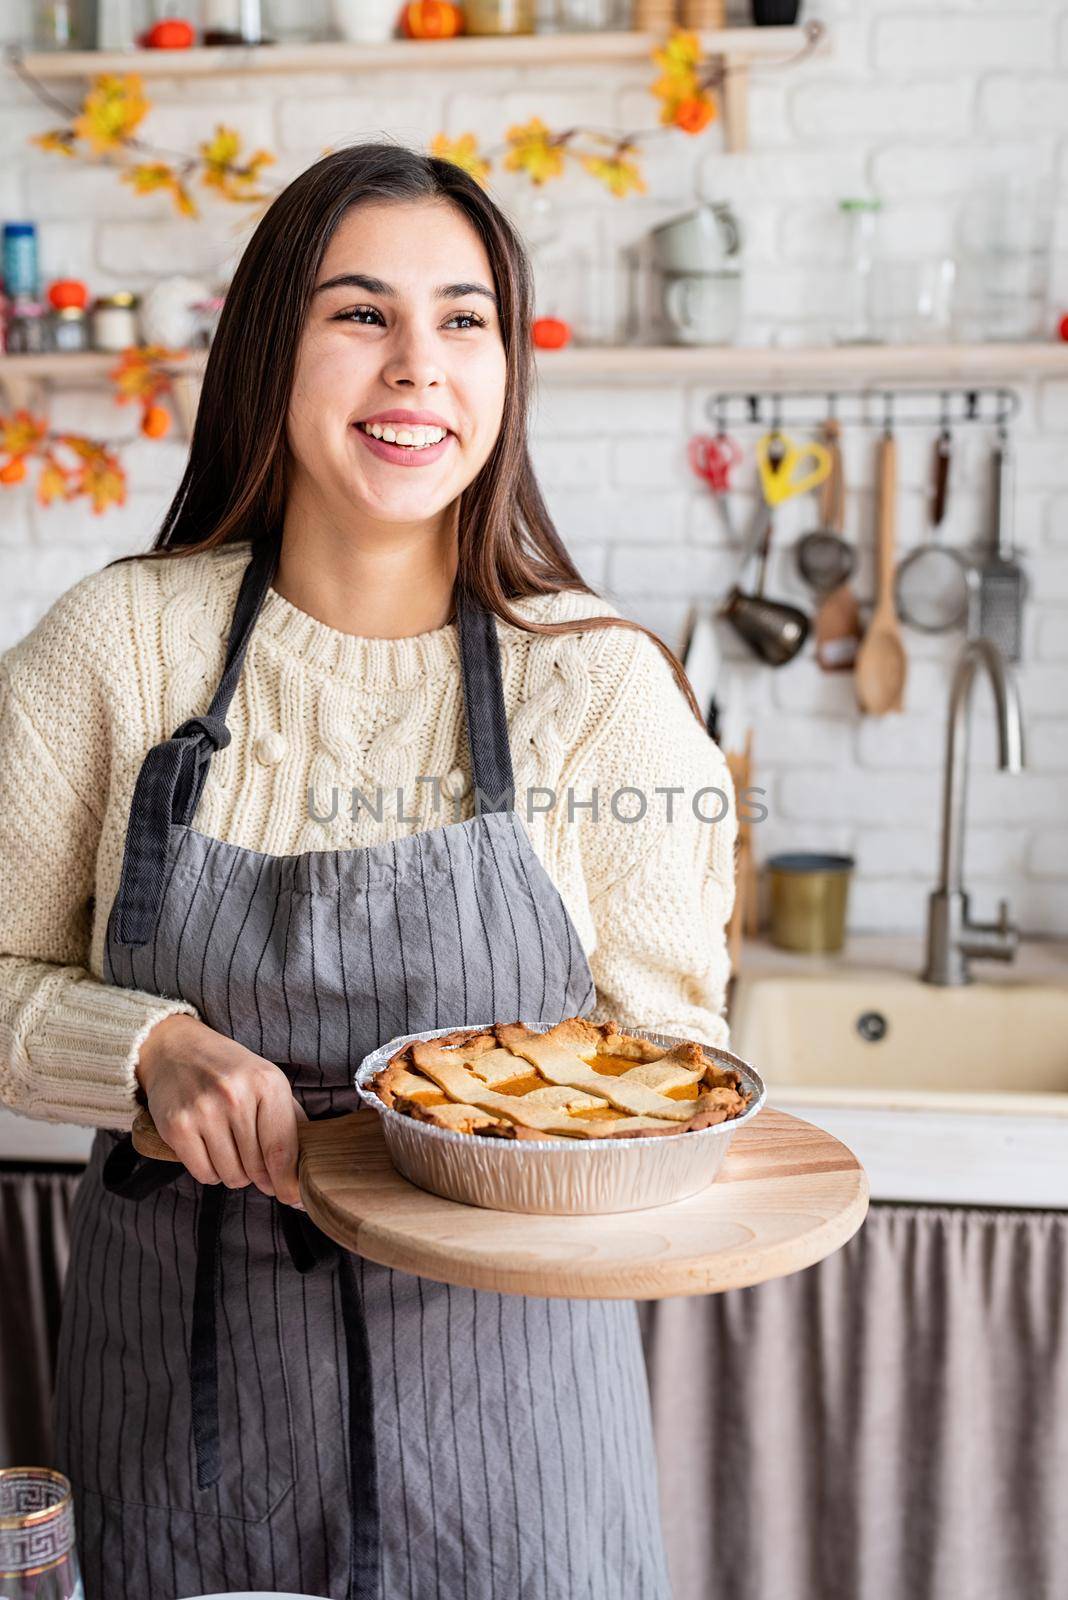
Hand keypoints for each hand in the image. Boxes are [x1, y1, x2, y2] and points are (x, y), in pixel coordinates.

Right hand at [136, 1013, 305, 1206]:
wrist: (177, 1049)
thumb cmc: (230, 1071)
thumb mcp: (267, 1081)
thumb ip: (291, 1121)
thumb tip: (306, 1169)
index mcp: (267, 1082)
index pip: (282, 1149)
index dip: (288, 1181)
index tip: (293, 1197)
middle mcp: (235, 1095)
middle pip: (257, 1168)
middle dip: (261, 1177)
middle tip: (256, 1166)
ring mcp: (203, 1110)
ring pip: (231, 1175)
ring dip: (234, 1174)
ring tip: (231, 1150)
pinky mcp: (176, 1126)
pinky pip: (203, 1174)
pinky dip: (210, 1172)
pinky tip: (210, 1151)